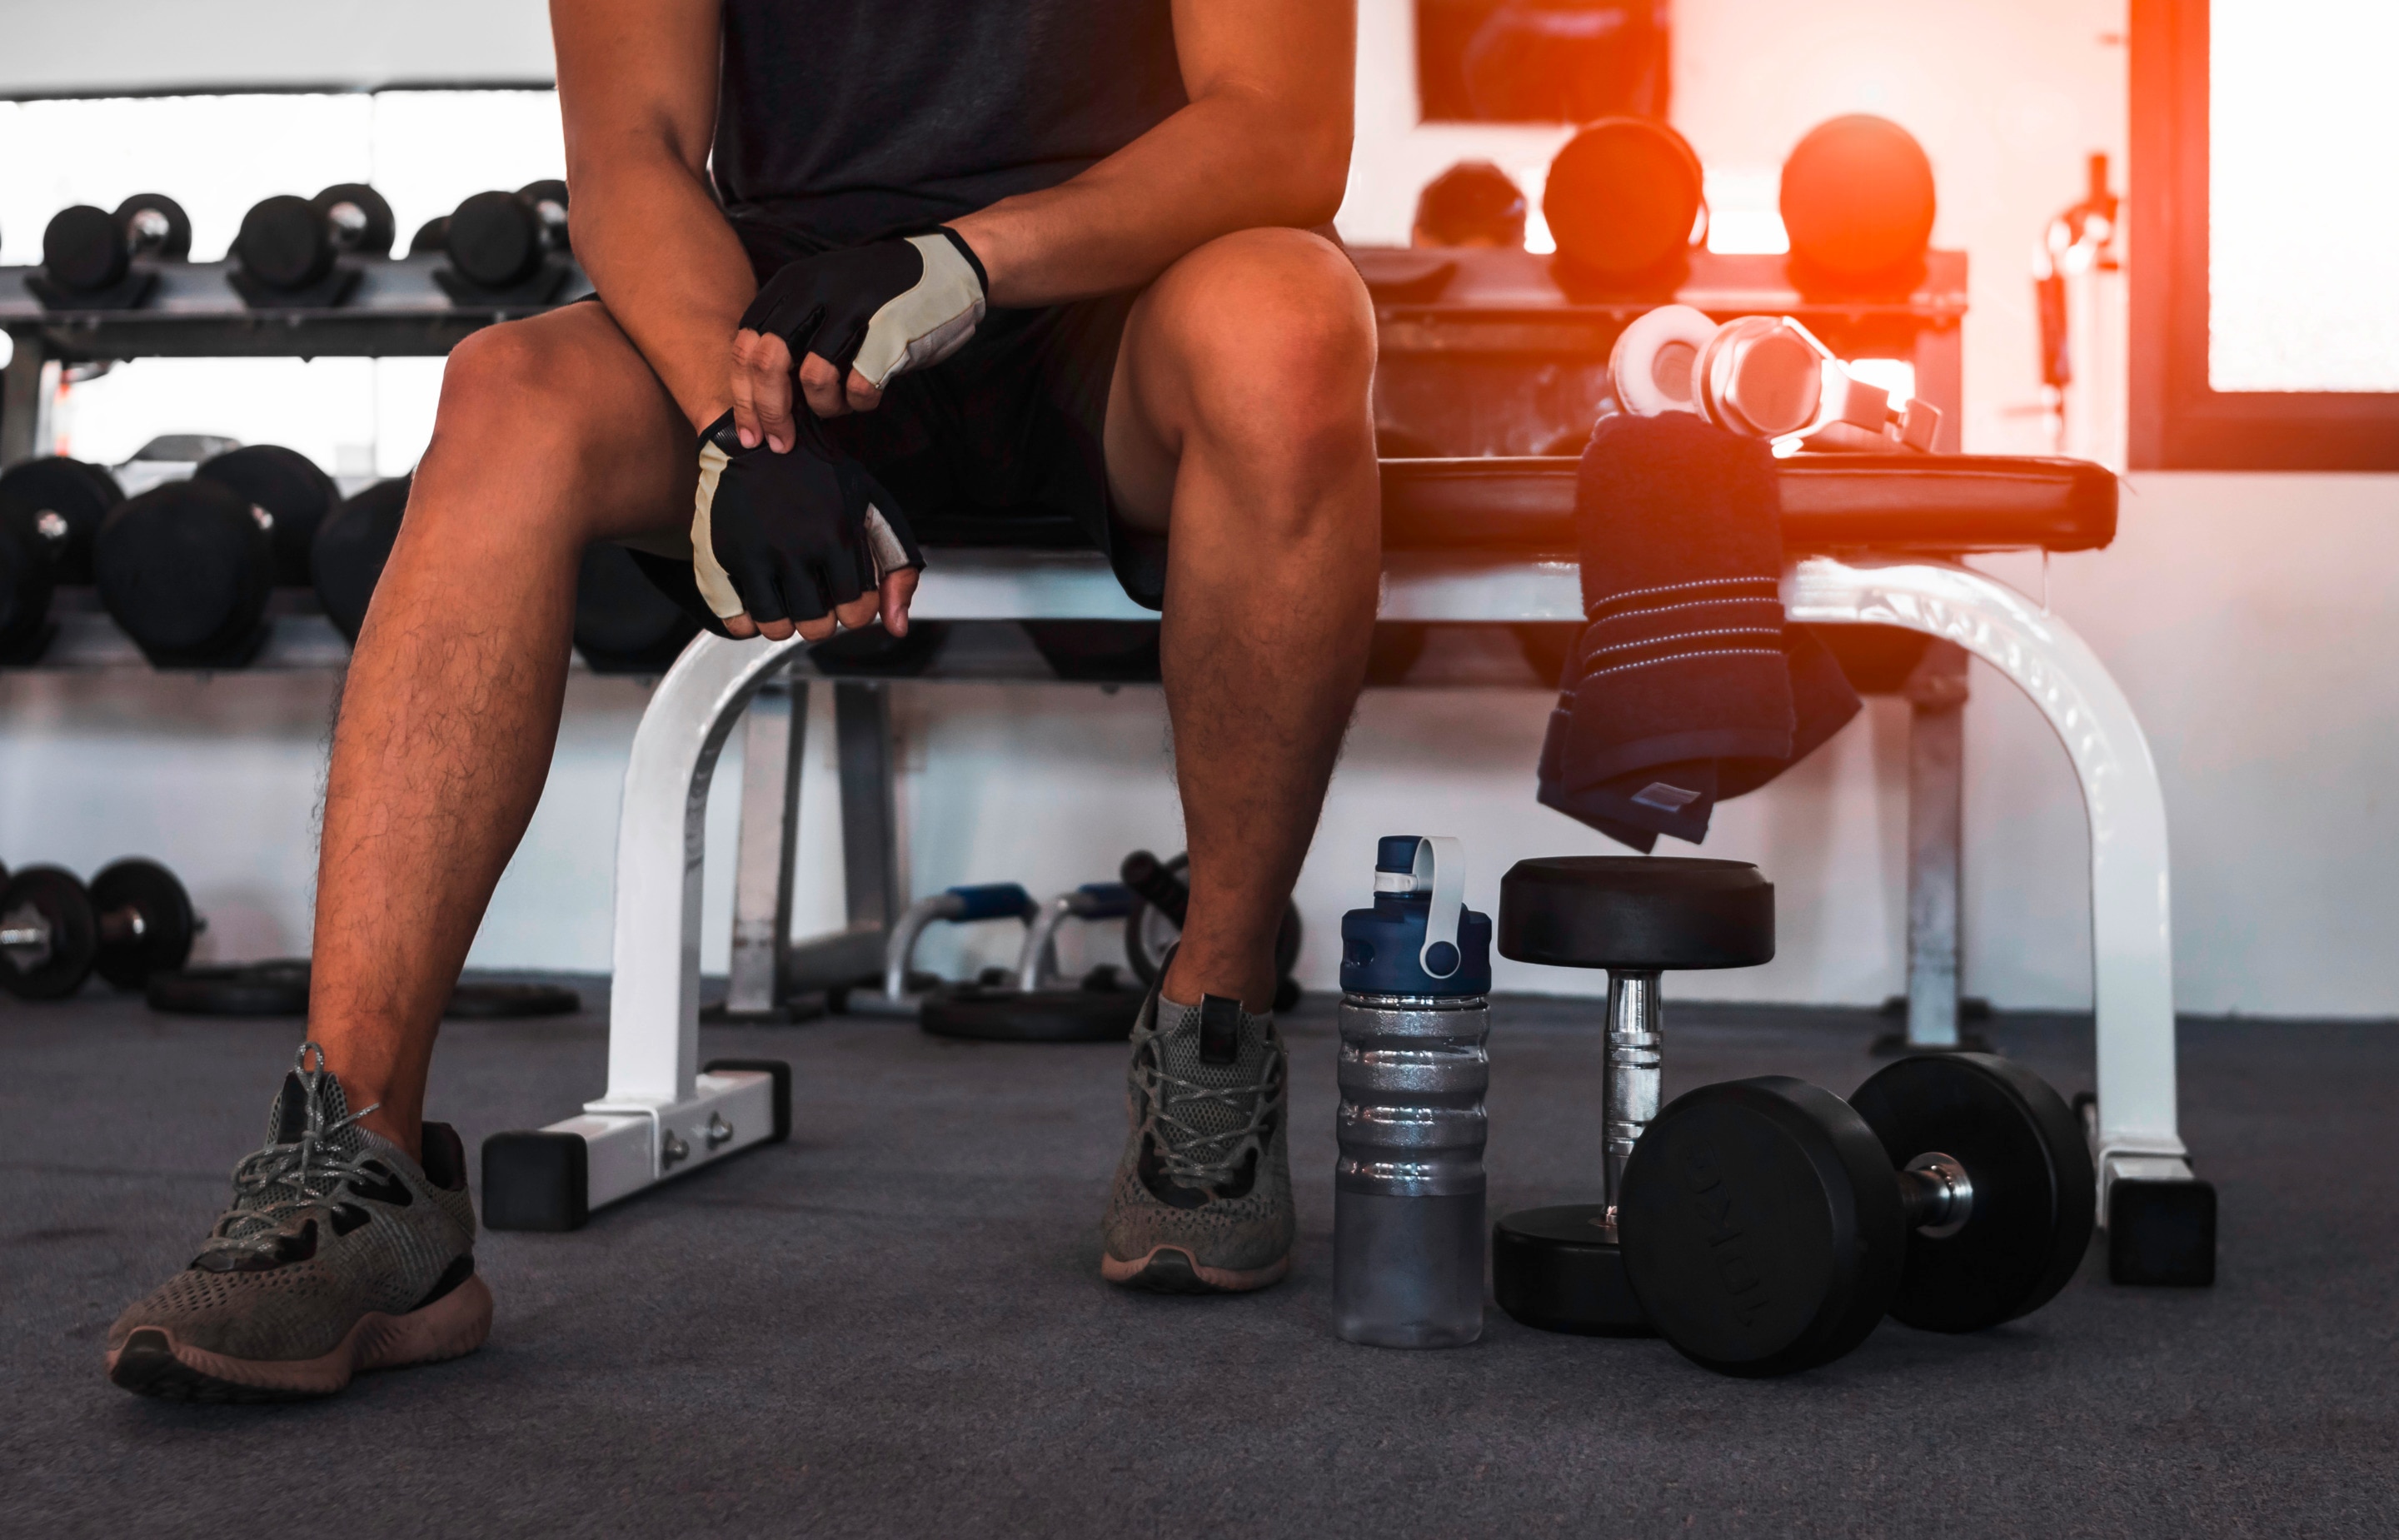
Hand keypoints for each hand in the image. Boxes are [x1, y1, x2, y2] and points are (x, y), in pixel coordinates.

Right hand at [689, 410, 923, 642]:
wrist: (760, 440)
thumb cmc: (822, 476)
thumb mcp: (874, 509)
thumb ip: (898, 567)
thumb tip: (898, 627)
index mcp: (838, 536)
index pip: (856, 613)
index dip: (855, 610)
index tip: (847, 596)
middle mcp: (795, 548)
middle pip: (816, 627)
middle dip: (823, 620)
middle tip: (817, 598)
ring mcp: (755, 552)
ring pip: (776, 628)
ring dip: (787, 623)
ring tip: (790, 599)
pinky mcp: (722, 554)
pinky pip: (737, 619)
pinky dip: (750, 620)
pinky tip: (762, 598)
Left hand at [729, 228, 987, 446]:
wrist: (949, 268)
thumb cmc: (882, 297)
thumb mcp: (824, 297)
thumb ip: (791, 331)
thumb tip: (757, 395)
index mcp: (792, 284)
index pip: (745, 344)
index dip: (742, 394)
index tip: (750, 432)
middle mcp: (815, 291)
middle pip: (767, 362)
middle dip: (769, 413)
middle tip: (779, 443)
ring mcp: (854, 309)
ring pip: (813, 379)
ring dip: (823, 407)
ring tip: (839, 406)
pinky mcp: (890, 333)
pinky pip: (859, 388)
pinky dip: (861, 404)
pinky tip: (869, 397)